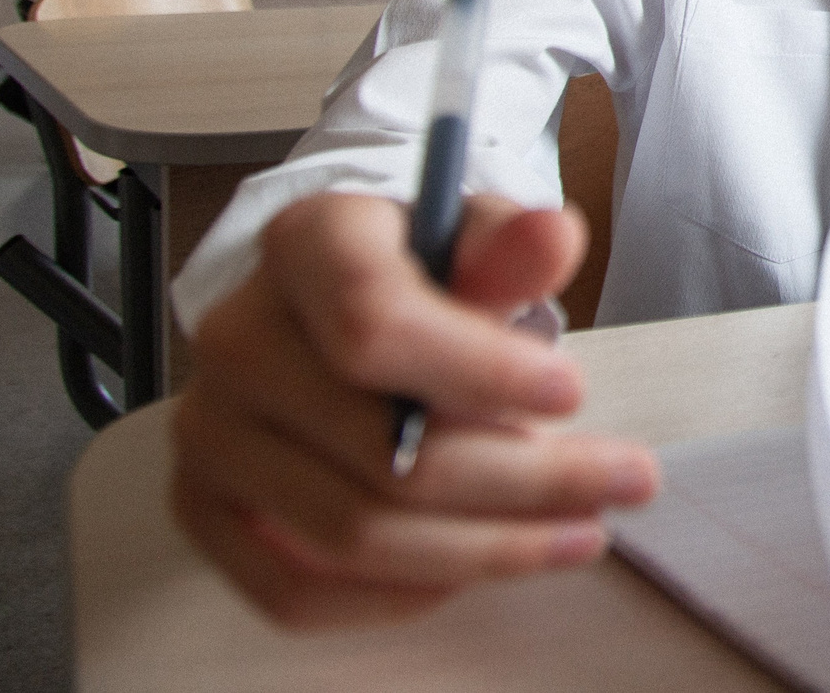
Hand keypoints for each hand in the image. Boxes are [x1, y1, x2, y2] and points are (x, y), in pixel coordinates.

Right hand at [171, 193, 658, 628]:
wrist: (334, 309)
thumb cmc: (419, 274)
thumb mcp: (473, 236)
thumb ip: (511, 246)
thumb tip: (554, 237)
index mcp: (301, 246)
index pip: (375, 326)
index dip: (480, 373)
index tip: (573, 395)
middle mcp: (235, 340)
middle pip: (383, 452)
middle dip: (526, 480)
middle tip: (625, 481)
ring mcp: (209, 433)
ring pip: (353, 534)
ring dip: (487, 547)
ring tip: (579, 531)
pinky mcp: (205, 510)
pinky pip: (298, 593)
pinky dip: (404, 593)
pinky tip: (481, 560)